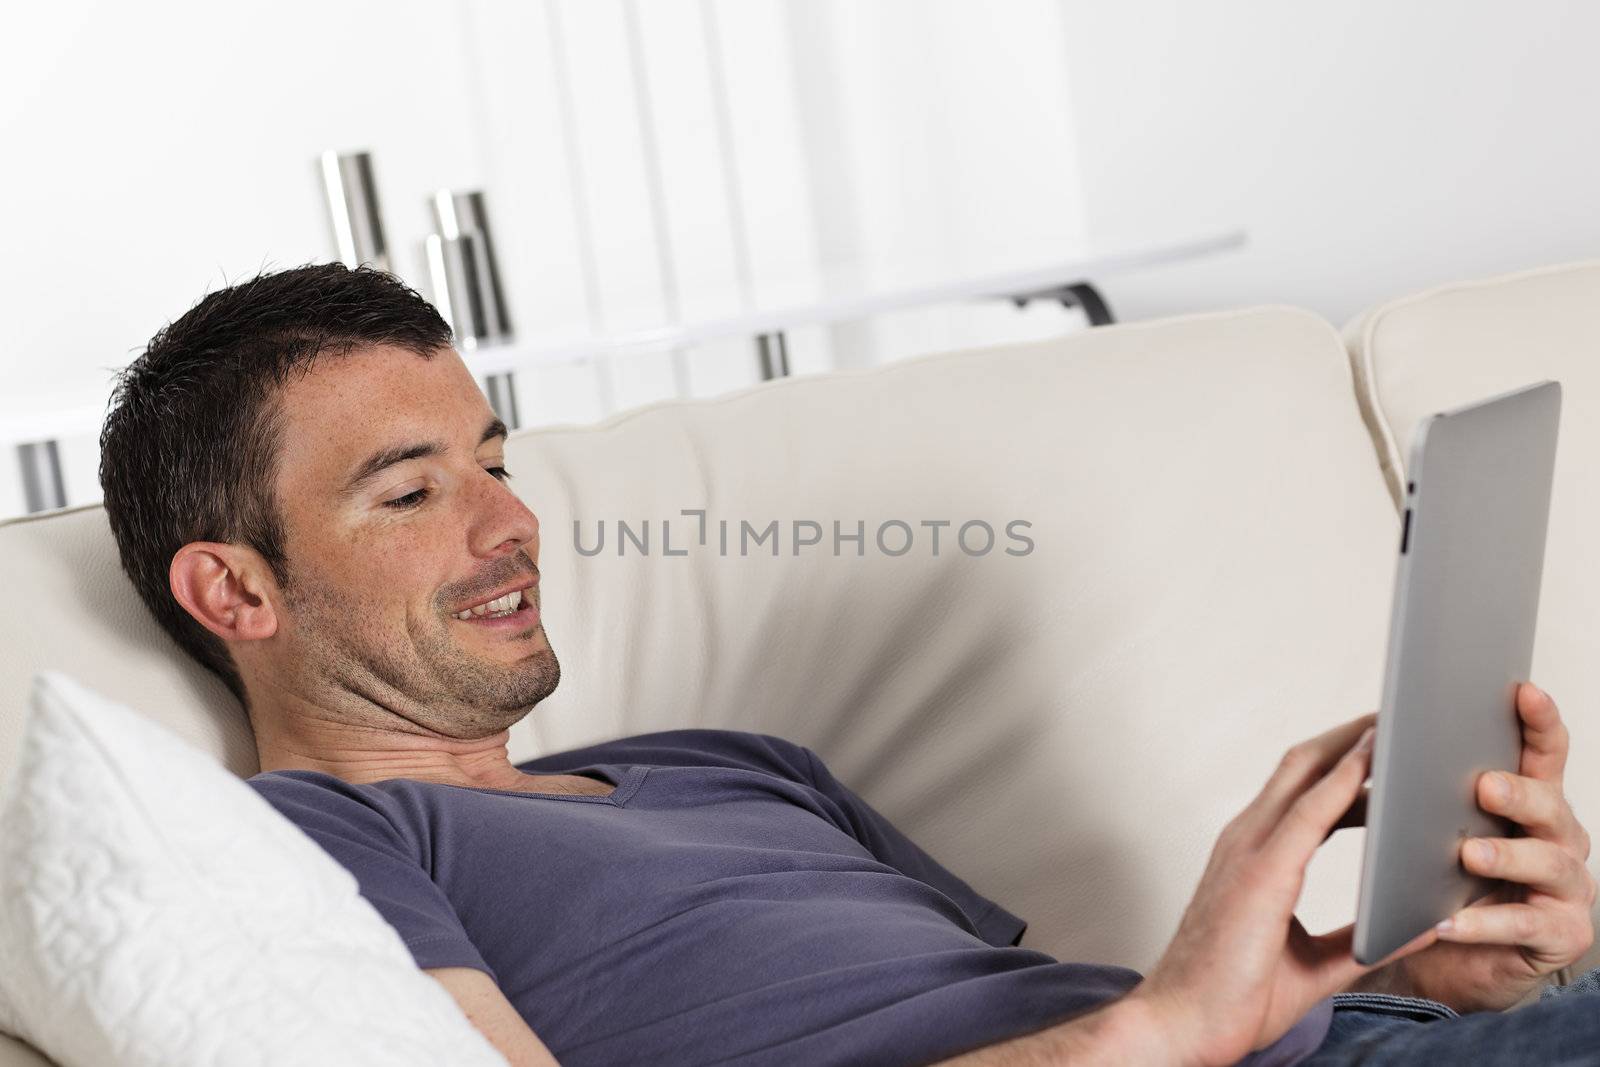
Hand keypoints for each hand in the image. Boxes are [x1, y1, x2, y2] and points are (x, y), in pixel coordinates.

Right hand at [1127, 713, 1436, 1066]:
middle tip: (1399, 716)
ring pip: (1303, 773)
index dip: (1342, 761)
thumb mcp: (1318, 965)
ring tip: (1398, 723)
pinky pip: (1308, 812)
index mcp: (1253, 856)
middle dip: (1350, 735)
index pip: (1300, 789)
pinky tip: (1375, 762)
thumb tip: (1421, 924)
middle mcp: (1246, 839)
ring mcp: (1248, 850)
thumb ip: (1365, 940)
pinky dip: (1344, 781)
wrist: (1183, 1026)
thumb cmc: (1233, 998)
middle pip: (1301, 764)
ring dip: (1352, 744)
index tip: (1384, 747)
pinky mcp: (1261, 872)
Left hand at [1348, 683, 1595, 1011]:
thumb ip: (1419, 787)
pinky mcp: (1560, 935)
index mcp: (1525, 799)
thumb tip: (1376, 735)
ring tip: (1467, 854)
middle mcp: (1556, 836)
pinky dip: (1485, 923)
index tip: (1521, 690)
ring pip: (1549, 861)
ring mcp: (1565, 887)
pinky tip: (1447, 922)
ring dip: (1506, 855)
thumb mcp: (1425, 828)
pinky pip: (1527, 925)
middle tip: (1483, 786)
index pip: (1542, 750)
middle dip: (1519, 792)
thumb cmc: (1432, 884)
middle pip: (1551, 802)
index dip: (1538, 720)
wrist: (1440, 962)